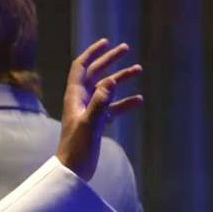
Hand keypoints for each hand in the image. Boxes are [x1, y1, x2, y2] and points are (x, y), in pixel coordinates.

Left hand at [56, 39, 142, 180]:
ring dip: (121, 78)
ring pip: (107, 89)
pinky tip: (139, 99)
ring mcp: (89, 110)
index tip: (106, 42)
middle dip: (109, 60)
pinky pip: (113, 108)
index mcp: (74, 96)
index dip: (92, 53)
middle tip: (126, 48)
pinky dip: (125, 102)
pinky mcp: (97, 123)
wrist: (73, 169)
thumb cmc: (76, 147)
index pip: (81, 67)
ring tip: (139, 69)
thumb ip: (99, 103)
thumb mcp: (89, 123)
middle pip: (95, 73)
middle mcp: (80, 99)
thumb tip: (110, 82)